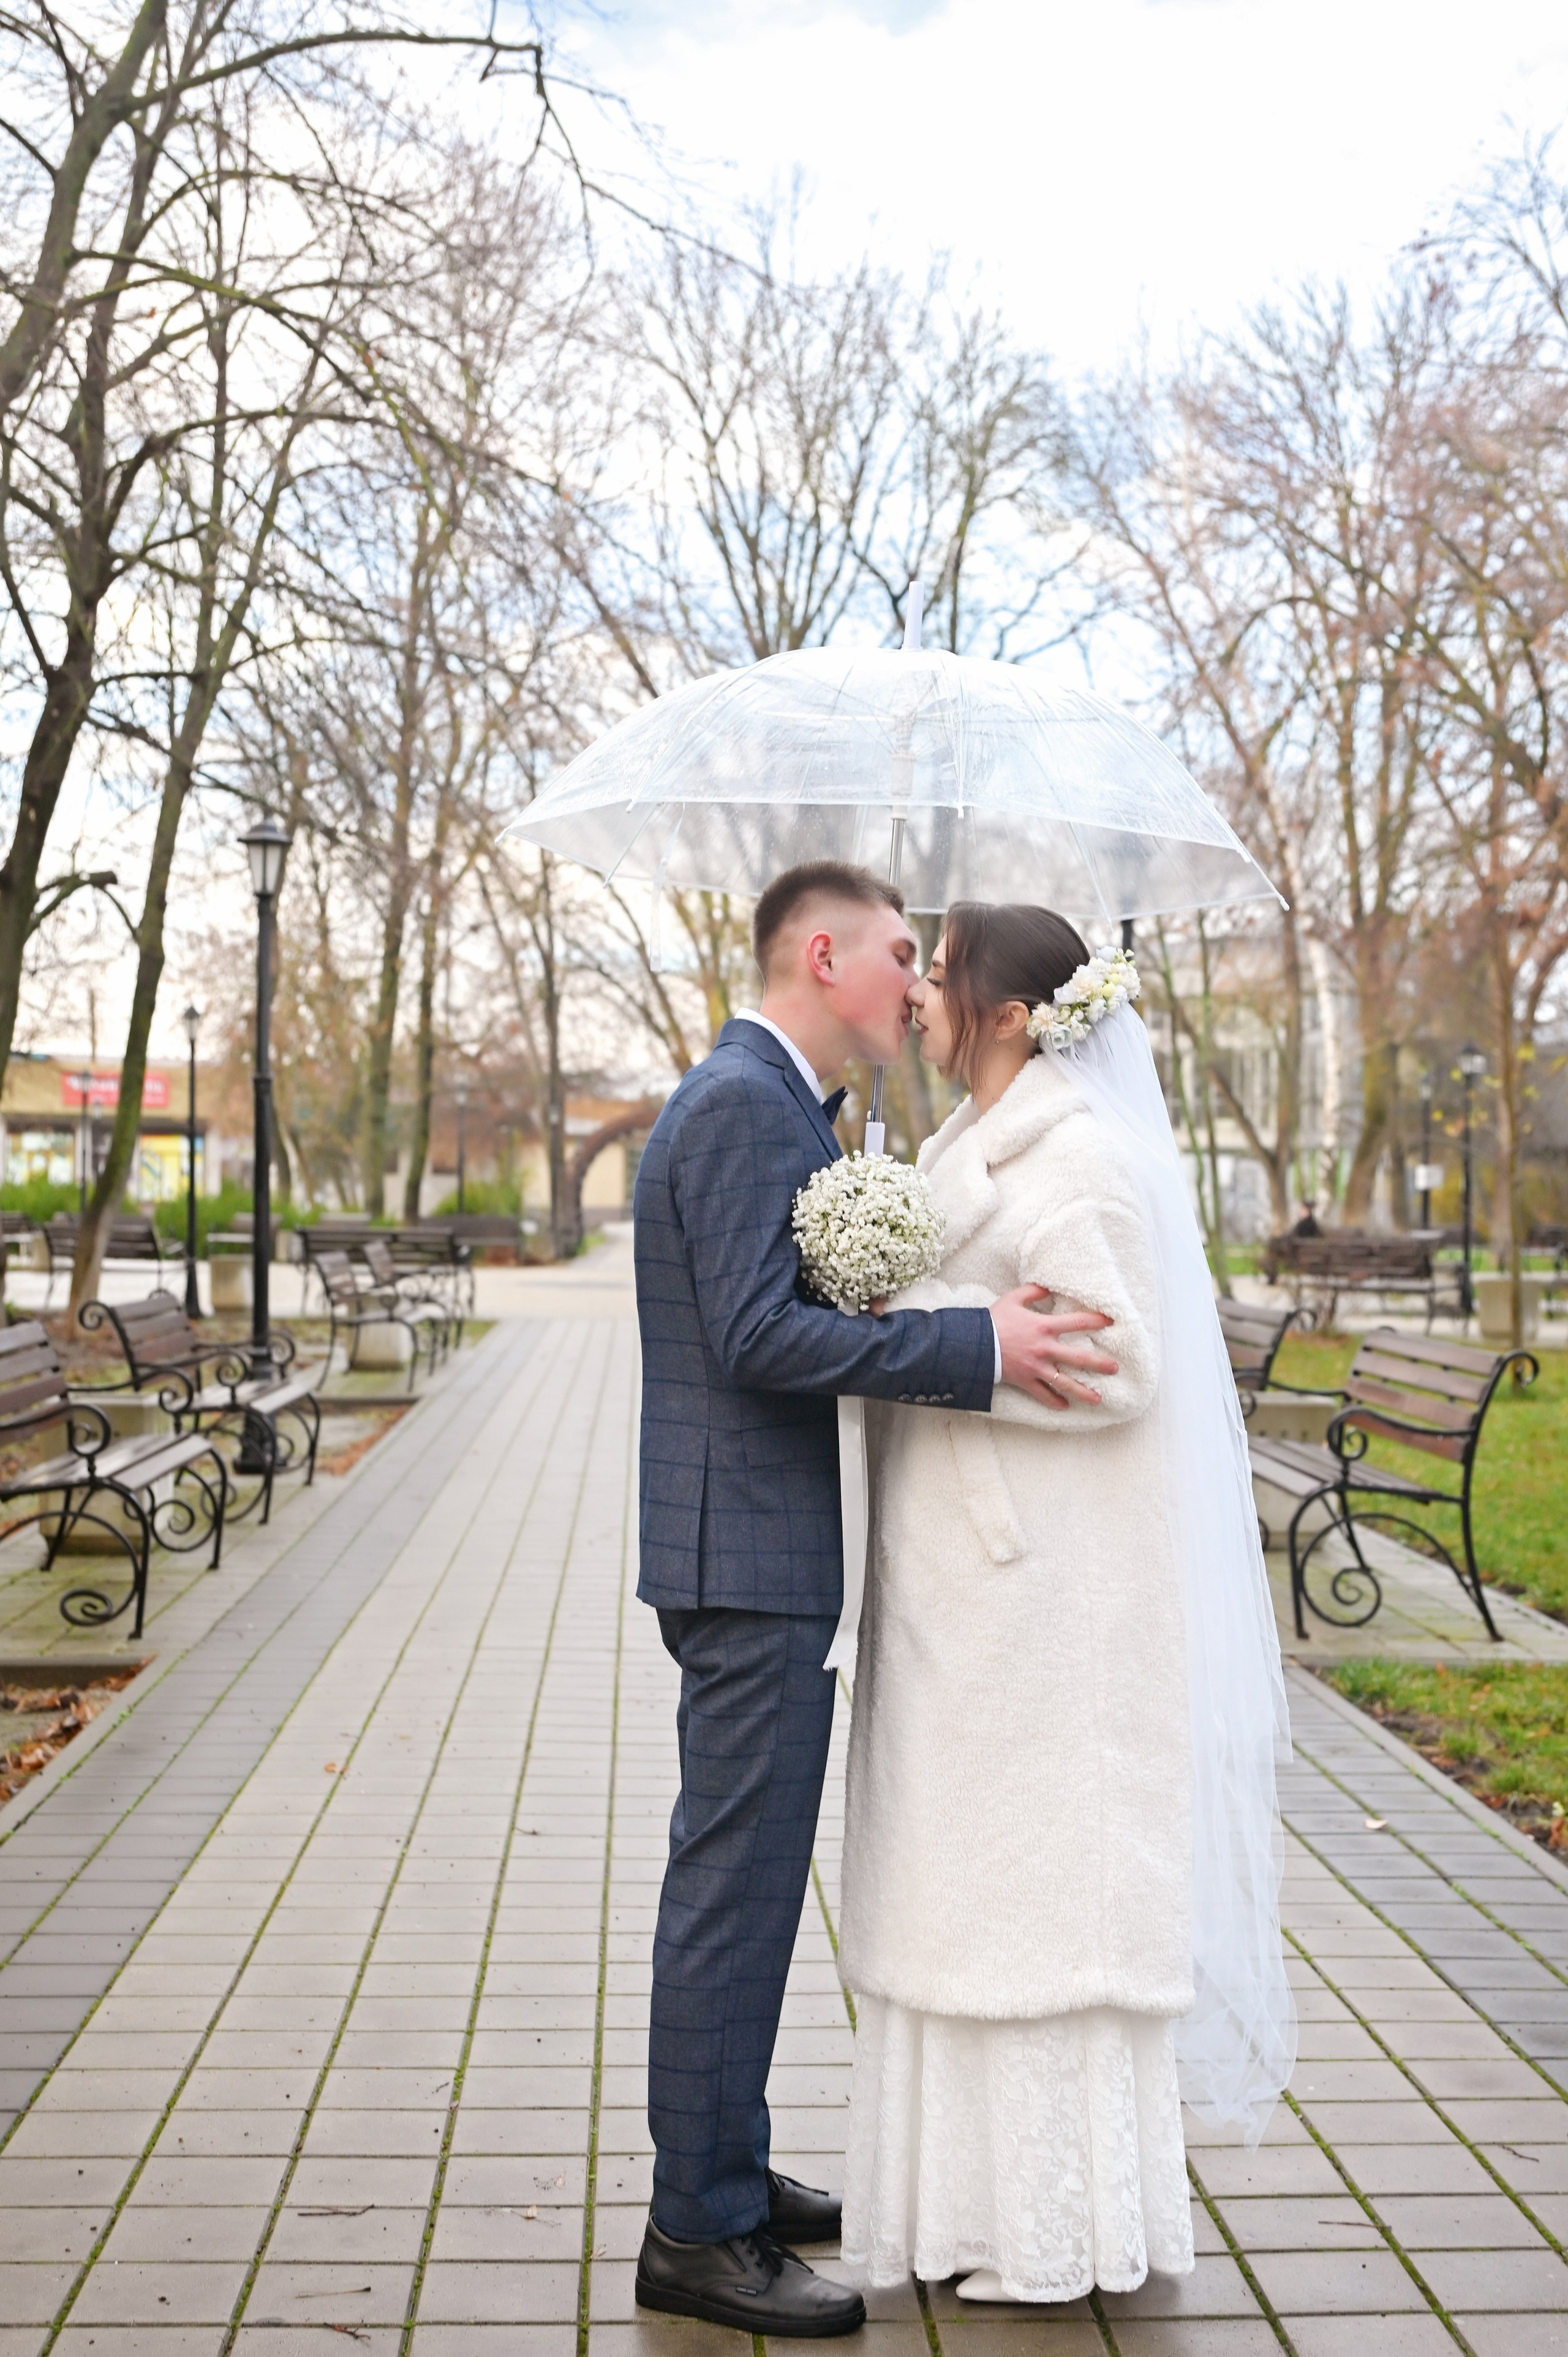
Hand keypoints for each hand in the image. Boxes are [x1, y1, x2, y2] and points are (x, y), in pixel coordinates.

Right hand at [990, 1284, 1117, 1409]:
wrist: (973, 1343)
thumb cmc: (994, 1319)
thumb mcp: (1013, 1298)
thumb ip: (1033, 1290)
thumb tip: (1048, 1286)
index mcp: (1044, 1326)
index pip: (1076, 1322)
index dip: (1095, 1321)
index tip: (1110, 1322)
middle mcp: (1044, 1348)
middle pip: (1078, 1358)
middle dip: (1099, 1363)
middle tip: (1115, 1368)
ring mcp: (1036, 1367)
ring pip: (1064, 1382)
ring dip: (1082, 1391)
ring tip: (1098, 1399)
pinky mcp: (1025, 1380)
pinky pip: (1042, 1394)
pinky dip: (1054, 1402)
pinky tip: (1065, 1407)